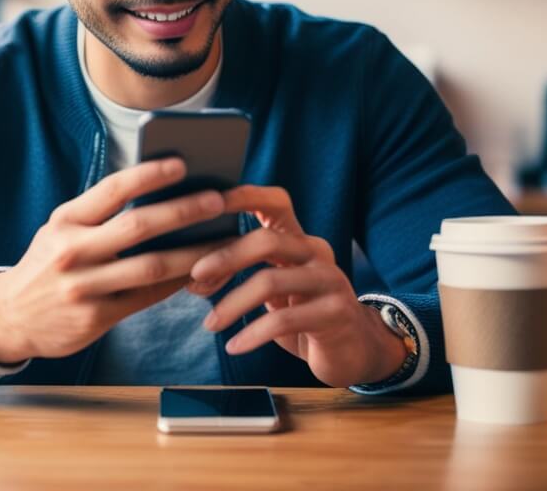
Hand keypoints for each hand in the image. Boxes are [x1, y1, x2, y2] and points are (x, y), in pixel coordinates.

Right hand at [0, 158, 238, 364]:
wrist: (10, 317)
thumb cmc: (48, 264)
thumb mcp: (60, 230)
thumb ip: (98, 215)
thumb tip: (159, 195)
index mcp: (65, 221)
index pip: (112, 190)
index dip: (149, 175)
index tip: (182, 164)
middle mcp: (72, 251)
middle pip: (138, 226)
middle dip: (183, 211)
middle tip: (217, 201)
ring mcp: (83, 287)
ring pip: (151, 266)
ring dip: (192, 251)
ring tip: (221, 239)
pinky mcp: (95, 318)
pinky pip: (146, 297)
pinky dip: (176, 283)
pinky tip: (199, 271)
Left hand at [186, 186, 406, 387]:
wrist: (355, 350)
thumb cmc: (304, 316)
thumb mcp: (275, 288)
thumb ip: (246, 273)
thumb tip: (191, 272)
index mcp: (299, 240)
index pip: (275, 202)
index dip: (242, 197)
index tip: (206, 204)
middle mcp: (317, 252)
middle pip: (267, 240)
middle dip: (225, 257)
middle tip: (194, 278)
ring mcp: (330, 281)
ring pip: (271, 281)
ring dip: (233, 303)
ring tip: (210, 324)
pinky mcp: (335, 313)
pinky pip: (284, 319)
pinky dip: (252, 334)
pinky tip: (235, 347)